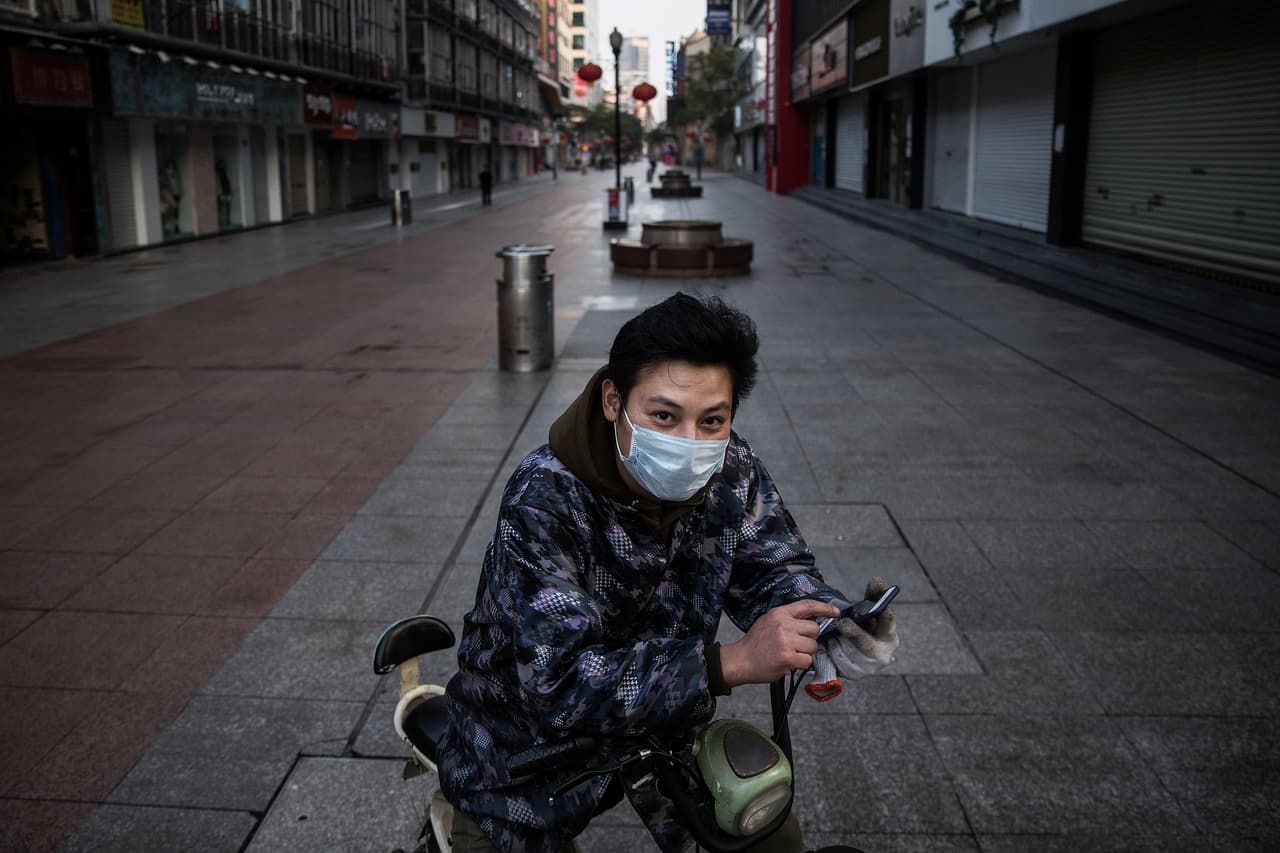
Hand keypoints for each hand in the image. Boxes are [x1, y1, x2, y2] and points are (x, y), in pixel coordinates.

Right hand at [720, 599, 839, 687]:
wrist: (741, 660)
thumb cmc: (755, 643)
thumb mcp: (768, 621)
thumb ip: (787, 618)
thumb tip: (810, 621)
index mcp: (780, 613)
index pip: (808, 606)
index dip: (824, 608)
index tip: (835, 612)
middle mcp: (784, 625)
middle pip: (814, 629)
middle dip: (810, 638)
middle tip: (797, 644)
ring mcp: (786, 641)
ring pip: (813, 646)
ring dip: (805, 653)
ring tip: (790, 654)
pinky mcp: (788, 658)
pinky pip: (807, 660)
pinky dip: (801, 664)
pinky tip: (789, 662)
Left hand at [827, 577, 898, 679]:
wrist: (853, 648)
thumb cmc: (863, 626)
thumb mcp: (868, 612)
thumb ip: (873, 597)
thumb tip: (878, 580)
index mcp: (889, 636)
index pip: (888, 625)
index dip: (886, 617)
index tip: (884, 610)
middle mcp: (882, 655)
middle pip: (867, 645)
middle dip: (855, 634)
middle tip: (843, 623)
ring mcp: (867, 668)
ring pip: (848, 653)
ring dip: (837, 642)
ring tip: (833, 634)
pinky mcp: (852, 675)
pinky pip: (836, 663)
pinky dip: (829, 652)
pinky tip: (828, 645)